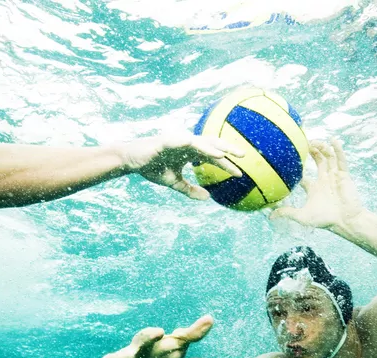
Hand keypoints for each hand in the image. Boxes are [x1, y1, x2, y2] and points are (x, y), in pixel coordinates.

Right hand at [120, 134, 243, 200]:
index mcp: (189, 152)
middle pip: (212, 144)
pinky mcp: (168, 141)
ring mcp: (178, 141)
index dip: (225, 164)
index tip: (239, 174)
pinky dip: (196, 146)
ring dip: (214, 146)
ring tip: (227, 153)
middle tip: (245, 155)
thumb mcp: (174, 182)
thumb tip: (208, 198)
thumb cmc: (151, 168)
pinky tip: (204, 150)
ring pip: (201, 142)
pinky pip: (185, 142)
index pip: (212, 157)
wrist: (131, 161)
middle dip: (228, 148)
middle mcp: (186, 144)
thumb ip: (189, 189)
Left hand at [271, 138, 365, 229]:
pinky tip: (333, 140)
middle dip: (312, 151)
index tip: (289, 159)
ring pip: (328, 157)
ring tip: (315, 142)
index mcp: (314, 188)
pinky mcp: (344, 176)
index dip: (297, 168)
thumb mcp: (302, 216)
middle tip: (303, 142)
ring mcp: (335, 176)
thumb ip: (287, 213)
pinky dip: (338, 150)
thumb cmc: (325, 220)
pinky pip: (341, 160)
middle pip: (318, 161)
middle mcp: (324, 180)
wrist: (345, 221)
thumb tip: (270, 216)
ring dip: (322, 148)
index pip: (304, 176)